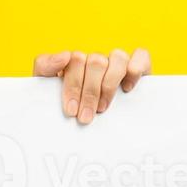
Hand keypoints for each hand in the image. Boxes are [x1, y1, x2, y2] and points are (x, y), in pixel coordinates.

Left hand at [33, 48, 151, 123]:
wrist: (92, 131)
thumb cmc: (70, 110)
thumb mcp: (48, 92)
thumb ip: (45, 67)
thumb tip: (64, 55)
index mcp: (75, 63)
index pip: (74, 59)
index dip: (73, 85)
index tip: (71, 110)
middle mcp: (96, 60)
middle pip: (95, 61)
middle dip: (89, 93)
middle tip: (86, 117)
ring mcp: (117, 62)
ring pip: (117, 57)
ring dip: (109, 85)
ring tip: (103, 108)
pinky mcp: (139, 66)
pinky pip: (141, 55)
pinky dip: (136, 69)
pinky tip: (127, 88)